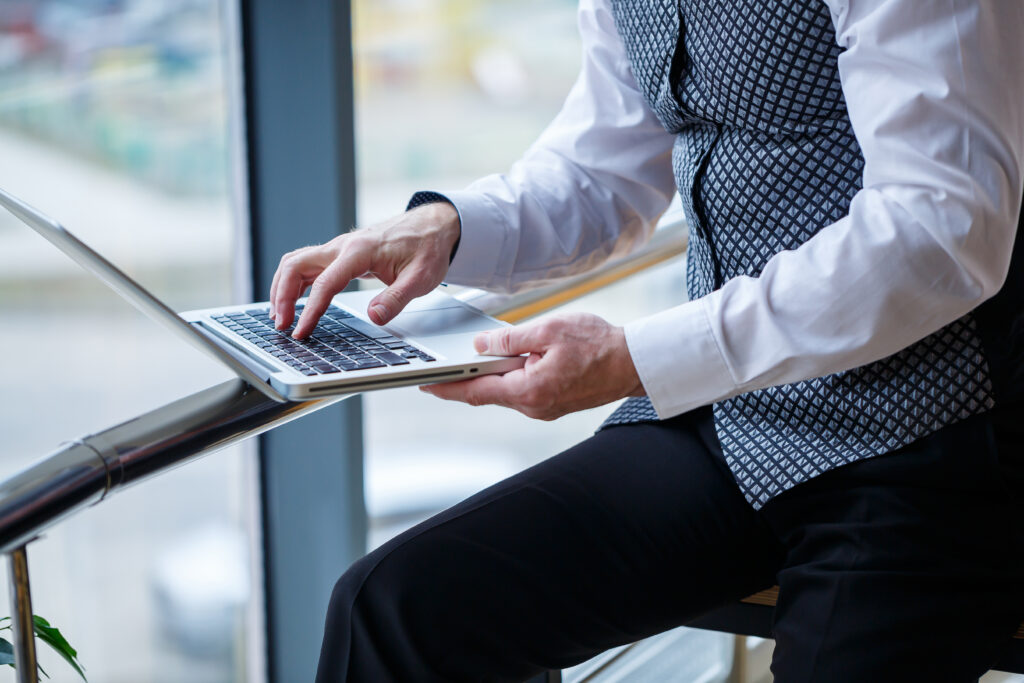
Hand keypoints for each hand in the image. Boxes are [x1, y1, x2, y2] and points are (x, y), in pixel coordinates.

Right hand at [269, 202, 459, 338]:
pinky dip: (293, 282)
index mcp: (361, 251)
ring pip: (296, 263)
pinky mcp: (340, 254)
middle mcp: (343, 246)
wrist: (432, 225)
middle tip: (281, 325)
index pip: (325, 283)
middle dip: (282, 296)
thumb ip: (397, 298)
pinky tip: (291, 301)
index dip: (310, 310)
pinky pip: (307, 265)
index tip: (301, 331)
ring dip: (282, 288)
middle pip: (296, 265)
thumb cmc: (427, 249)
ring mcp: (338, 248)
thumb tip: (375, 317)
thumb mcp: (422, 278)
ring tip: (280, 317)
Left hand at [421, 313, 644, 419]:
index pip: (476, 391)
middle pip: (487, 394)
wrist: (634, 362)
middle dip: (463, 382)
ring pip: (506, 392)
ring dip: (489, 378)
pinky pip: (523, 392)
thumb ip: (510, 340)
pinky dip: (509, 379)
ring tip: (471, 363)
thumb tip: (481, 345)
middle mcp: (534, 407)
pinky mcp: (554, 404)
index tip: (425, 384)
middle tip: (438, 372)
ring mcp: (545, 409)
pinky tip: (506, 365)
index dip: (447, 388)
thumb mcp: (549, 331)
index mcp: (529, 390)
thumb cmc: (599, 344)